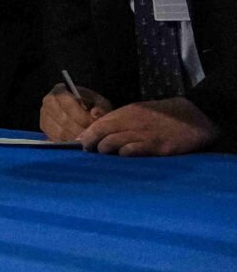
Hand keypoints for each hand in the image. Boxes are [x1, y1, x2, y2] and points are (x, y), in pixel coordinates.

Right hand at [41, 84, 109, 141]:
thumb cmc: (91, 105)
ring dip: (76, 139)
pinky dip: (68, 144)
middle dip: (81, 131)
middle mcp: (48, 102)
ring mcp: (44, 116)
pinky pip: (56, 140)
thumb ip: (100, 107)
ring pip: (60, 133)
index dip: (84, 118)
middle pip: (64, 121)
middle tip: (94, 137)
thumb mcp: (99, 102)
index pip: (69, 106)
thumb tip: (95, 115)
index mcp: (60, 90)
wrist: (81, 109)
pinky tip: (79, 144)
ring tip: (88, 141)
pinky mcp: (45, 129)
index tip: (96, 125)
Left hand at [80, 97, 220, 155]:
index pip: (99, 124)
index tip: (79, 143)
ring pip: (113, 143)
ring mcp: (144, 135)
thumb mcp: (139, 112)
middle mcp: (132, 122)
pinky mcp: (157, 147)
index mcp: (127, 112)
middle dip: (91, 143)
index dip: (87, 134)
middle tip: (88, 152)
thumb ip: (120, 121)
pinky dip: (123, 156)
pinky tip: (123, 159)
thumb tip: (97, 133)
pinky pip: (132, 152)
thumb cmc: (162, 116)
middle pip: (102, 133)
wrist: (193, 117)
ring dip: (105, 151)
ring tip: (104, 157)